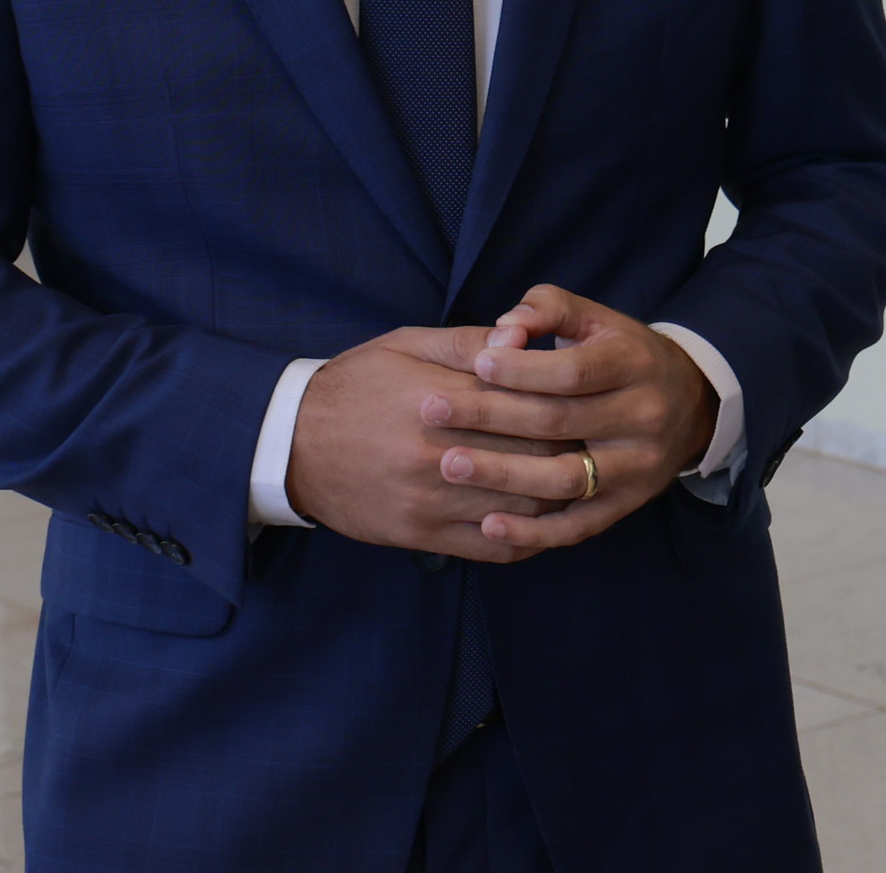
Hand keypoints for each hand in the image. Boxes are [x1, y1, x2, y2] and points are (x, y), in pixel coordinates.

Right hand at [283, 326, 577, 560]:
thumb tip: (522, 337)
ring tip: (580, 478)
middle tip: (597, 438)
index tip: (589, 396)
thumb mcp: (407, 345)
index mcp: (438, 399)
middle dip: (570, 450)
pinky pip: (490, 548)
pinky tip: (542, 521)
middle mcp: (436, 454)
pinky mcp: (419, 534)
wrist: (288, 443)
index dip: (566, 402)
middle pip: (532, 458)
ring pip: (520, 508)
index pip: (525, 404)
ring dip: (557, 495)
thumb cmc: (355, 384)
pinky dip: (526, 537)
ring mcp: (428, 500)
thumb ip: (469, 342)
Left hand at [418, 284, 719, 553]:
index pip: (573, 371)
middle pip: (560, 421)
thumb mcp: (594, 318)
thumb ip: (547, 310)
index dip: (522, 369)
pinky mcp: (626, 504)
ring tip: (450, 465)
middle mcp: (642, 417)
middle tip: (432, 409)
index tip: (475, 364)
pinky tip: (488, 525)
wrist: (689, 404)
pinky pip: (578, 526)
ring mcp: (636, 467)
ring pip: (566, 478)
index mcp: (634, 365)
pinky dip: (533, 530)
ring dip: (504, 475)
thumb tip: (504, 328)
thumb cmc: (619, 353)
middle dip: (491, 415)